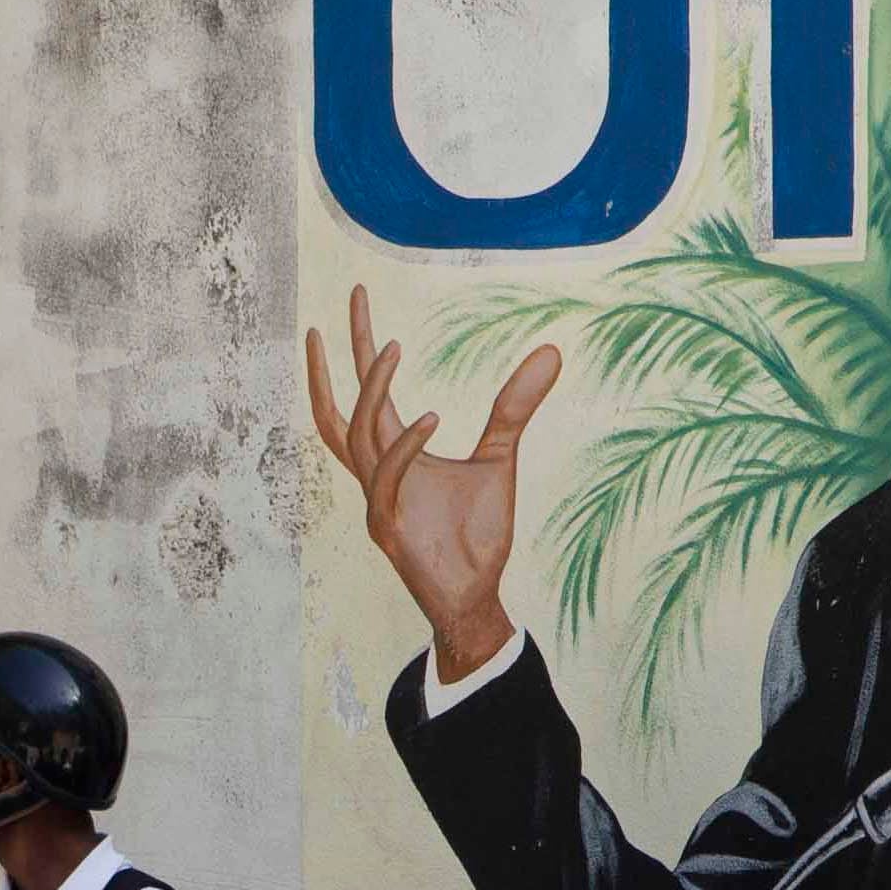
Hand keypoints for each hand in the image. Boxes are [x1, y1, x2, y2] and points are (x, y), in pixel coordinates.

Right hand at [305, 284, 555, 682]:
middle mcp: (376, 474)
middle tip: (354, 299)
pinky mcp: (388, 528)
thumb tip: (550, 350)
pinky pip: (386, 477)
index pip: (366, 392)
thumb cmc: (477, 533)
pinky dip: (405, 444)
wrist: (477, 593)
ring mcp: (377, 499)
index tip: (357, 296)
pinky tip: (431, 416)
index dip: (358, 346)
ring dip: (371, 389)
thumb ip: (514, 407)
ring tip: (394, 347)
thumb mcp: (499, 456)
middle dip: (340, 354)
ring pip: (356, 434)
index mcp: (393, 455)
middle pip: (341, 406)